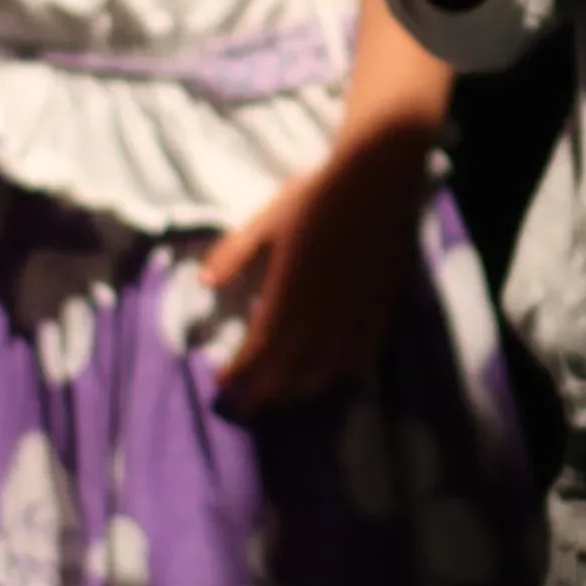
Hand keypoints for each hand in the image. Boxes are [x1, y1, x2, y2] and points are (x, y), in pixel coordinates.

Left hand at [199, 138, 429, 415]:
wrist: (376, 177)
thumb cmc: (317, 195)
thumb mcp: (266, 221)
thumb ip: (235, 254)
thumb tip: (204, 281)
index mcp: (288, 296)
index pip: (259, 350)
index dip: (239, 372)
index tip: (221, 383)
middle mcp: (321, 315)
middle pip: (290, 370)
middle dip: (264, 393)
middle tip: (247, 408)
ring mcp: (355, 315)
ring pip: (326, 370)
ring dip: (301, 390)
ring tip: (284, 398)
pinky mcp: (381, 307)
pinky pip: (362, 354)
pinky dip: (343, 372)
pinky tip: (335, 377)